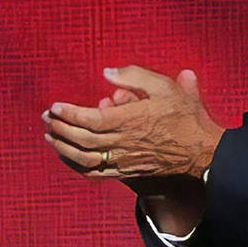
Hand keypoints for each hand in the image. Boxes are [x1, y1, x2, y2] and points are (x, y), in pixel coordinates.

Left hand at [43, 65, 223, 181]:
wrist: (201, 151)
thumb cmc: (184, 116)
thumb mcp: (165, 86)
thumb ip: (134, 76)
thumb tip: (107, 73)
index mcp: (129, 121)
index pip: (90, 119)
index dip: (68, 114)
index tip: (54, 106)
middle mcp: (122, 143)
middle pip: (81, 139)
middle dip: (59, 128)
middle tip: (46, 118)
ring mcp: (122, 161)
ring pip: (84, 159)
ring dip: (63, 148)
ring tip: (50, 136)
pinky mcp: (125, 172)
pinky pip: (94, 174)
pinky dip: (75, 166)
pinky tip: (66, 156)